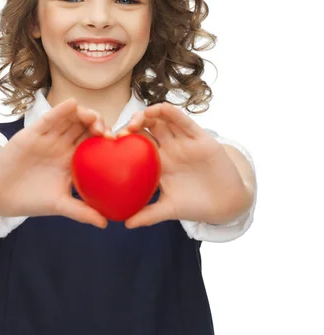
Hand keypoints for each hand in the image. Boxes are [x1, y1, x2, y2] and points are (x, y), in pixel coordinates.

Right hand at [0, 98, 111, 227]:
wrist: (0, 195)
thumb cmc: (32, 200)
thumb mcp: (60, 205)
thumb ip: (81, 212)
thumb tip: (105, 224)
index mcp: (73, 160)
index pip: (94, 143)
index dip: (106, 139)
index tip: (116, 142)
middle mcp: (63, 145)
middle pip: (85, 127)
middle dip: (98, 123)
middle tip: (105, 131)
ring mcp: (49, 138)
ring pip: (70, 119)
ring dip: (83, 114)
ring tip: (92, 118)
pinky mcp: (33, 133)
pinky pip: (49, 119)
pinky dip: (61, 111)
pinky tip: (72, 104)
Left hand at [116, 102, 251, 227]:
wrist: (226, 203)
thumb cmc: (196, 205)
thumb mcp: (169, 209)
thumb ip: (148, 215)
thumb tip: (126, 225)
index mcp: (158, 163)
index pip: (136, 146)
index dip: (123, 142)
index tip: (109, 145)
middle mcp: (169, 148)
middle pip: (146, 129)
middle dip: (132, 125)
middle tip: (120, 132)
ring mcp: (183, 141)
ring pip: (162, 119)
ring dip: (147, 115)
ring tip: (136, 120)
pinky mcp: (199, 137)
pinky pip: (182, 120)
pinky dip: (168, 112)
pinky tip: (157, 110)